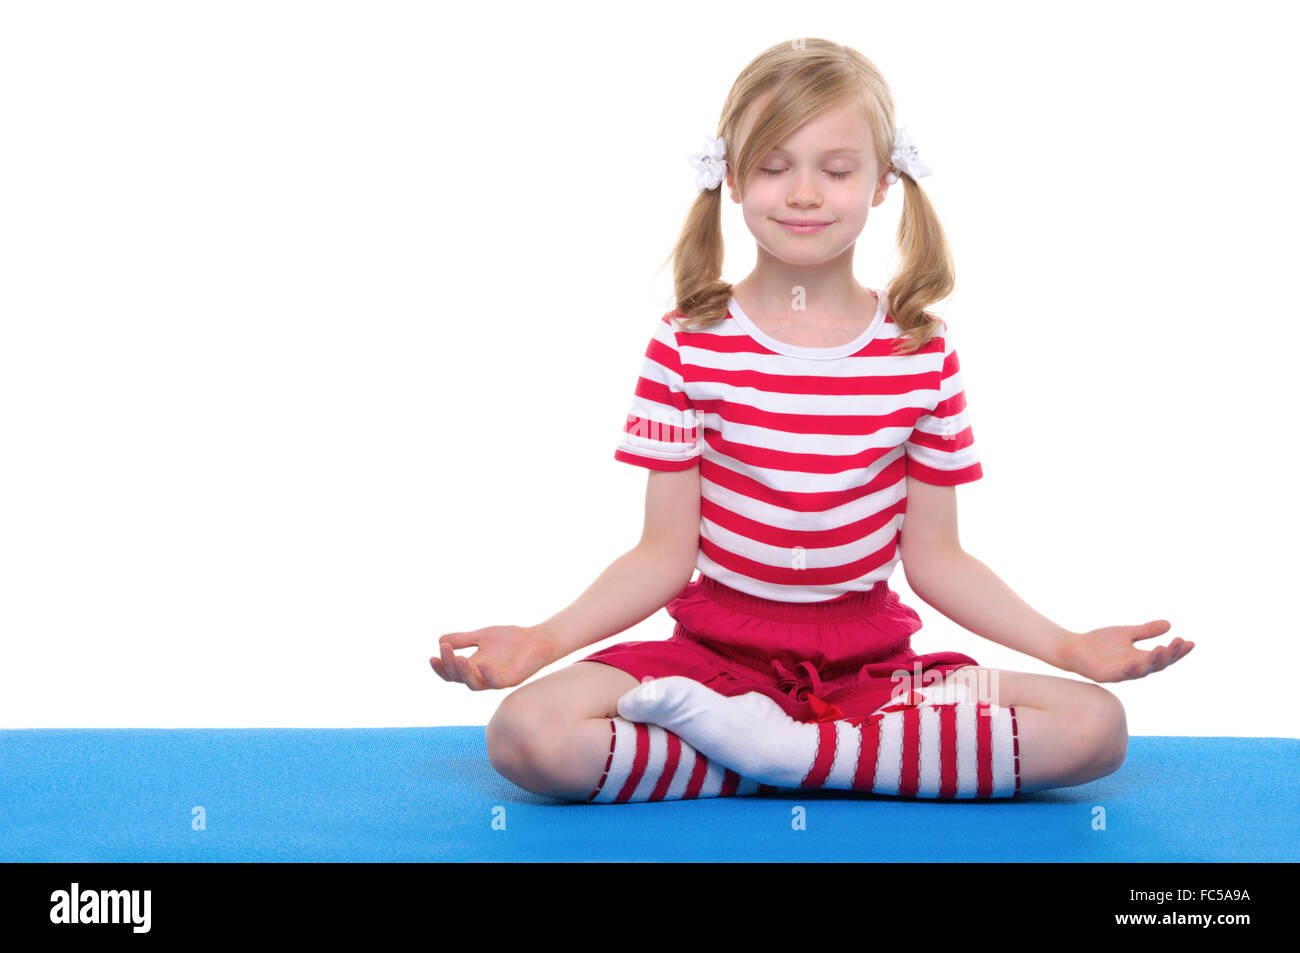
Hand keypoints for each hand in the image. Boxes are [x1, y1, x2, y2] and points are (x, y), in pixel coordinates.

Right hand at [429, 624, 557, 690]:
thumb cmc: (510, 639)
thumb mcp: (482, 636)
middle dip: (449, 666)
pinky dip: (487, 675)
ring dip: (464, 673)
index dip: (441, 668)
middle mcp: (481, 677)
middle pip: (459, 679)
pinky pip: (495, 682)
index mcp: (473, 667)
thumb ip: (463, 639)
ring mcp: (495, 680)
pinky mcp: (510, 680)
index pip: (451, 673)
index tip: (432, 657)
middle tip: (444, 650)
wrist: (537, 640)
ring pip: (474, 684)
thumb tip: (439, 640)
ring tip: (458, 658)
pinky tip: (481, 664)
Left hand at [1059, 620, 1193, 682]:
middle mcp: (1134, 668)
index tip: (1191, 642)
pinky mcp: (1107, 675)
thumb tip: (1169, 624)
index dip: (1178, 651)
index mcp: (1140, 658)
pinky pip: (1121, 674)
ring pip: (1142, 670)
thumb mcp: (1126, 634)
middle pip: (1158, 664)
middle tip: (1180, 643)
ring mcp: (1121, 673)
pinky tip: (1135, 660)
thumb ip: (1145, 631)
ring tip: (1162, 648)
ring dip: (1153, 660)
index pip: (1164, 657)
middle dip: (1170, 654)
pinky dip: (1129, 668)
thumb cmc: (1099, 643)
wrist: (1073, 649)